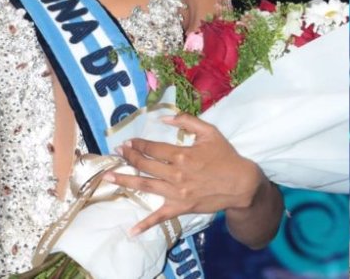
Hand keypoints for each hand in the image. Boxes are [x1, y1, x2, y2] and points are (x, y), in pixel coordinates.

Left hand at [106, 113, 266, 235]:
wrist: (241, 183)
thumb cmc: (226, 156)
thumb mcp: (210, 132)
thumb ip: (187, 121)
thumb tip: (164, 117)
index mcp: (182, 154)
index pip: (152, 148)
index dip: (138, 144)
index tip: (128, 142)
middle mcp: (175, 174)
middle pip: (144, 164)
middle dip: (129, 157)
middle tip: (118, 152)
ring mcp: (176, 193)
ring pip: (144, 185)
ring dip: (125, 181)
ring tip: (108, 177)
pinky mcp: (180, 207)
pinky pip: (160, 217)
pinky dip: (146, 224)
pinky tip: (132, 231)